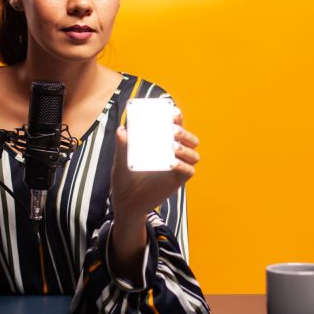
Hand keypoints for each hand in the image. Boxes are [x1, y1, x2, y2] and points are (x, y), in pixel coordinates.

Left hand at [111, 109, 199, 225]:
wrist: (125, 202)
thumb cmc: (124, 179)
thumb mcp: (120, 161)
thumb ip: (122, 146)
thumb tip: (121, 129)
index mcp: (161, 144)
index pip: (175, 127)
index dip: (178, 118)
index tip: (173, 112)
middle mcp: (173, 153)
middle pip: (190, 139)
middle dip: (185, 133)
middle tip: (173, 130)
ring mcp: (177, 167)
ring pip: (193, 155)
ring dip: (186, 149)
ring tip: (173, 147)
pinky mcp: (177, 181)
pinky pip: (188, 172)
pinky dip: (183, 166)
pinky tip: (172, 163)